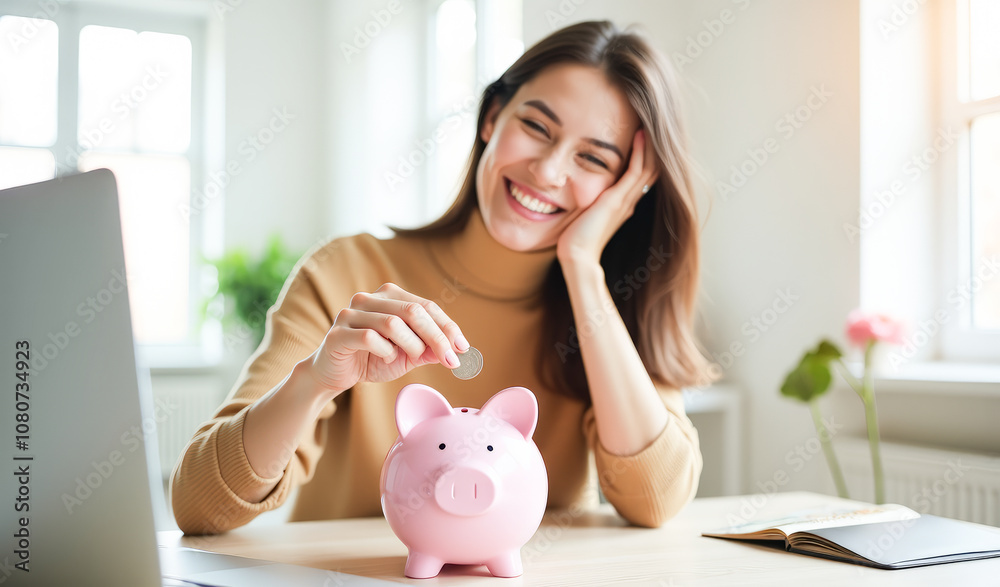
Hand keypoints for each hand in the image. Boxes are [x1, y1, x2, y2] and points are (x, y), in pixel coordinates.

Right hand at [306, 283, 469, 394]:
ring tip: (412, 358)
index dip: (447, 327)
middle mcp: (369, 298)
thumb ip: (429, 350)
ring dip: (411, 345)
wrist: (334, 374)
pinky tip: (387, 359)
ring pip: (393, 323)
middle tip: (450, 360)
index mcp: (388, 296)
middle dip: (437, 337)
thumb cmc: (372, 360)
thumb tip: (456, 350)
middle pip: (413, 311)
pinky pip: (369, 338)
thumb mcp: (407, 355)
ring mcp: (350, 313)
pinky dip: (386, 351)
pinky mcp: (337, 333)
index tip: (463, 348)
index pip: (425, 306)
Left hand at [556, 128, 659, 264]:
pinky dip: (640, 152)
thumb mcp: (585, 210)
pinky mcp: (617, 200)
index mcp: (624, 202)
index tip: (643, 130)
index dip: (647, 152)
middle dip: (654, 145)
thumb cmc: (575, 238)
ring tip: (650, 121)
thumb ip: (589, 197)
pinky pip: (636, 171)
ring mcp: (626, 200)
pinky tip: (640, 134)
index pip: (642, 172)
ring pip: (649, 166)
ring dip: (651, 143)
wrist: (576, 256)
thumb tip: (577, 185)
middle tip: (652, 121)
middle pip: (653, 167)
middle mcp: (629, 200)